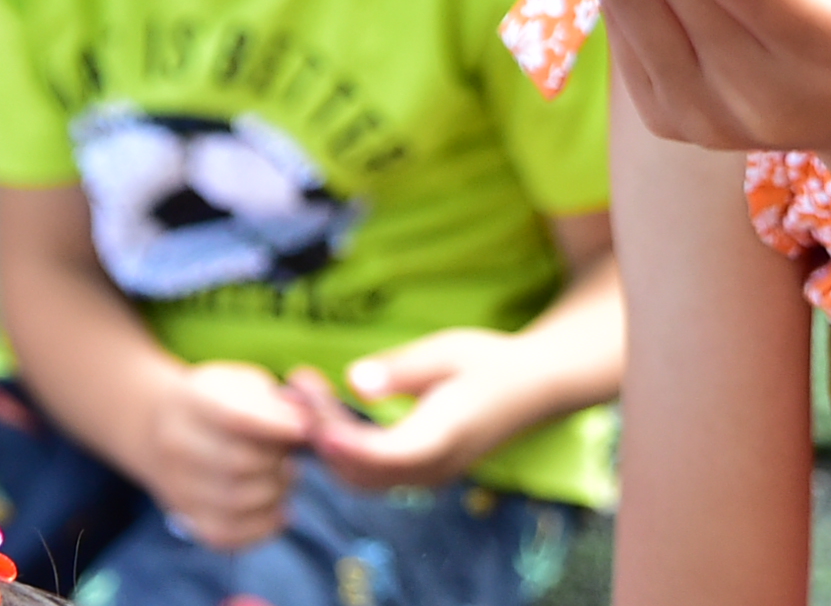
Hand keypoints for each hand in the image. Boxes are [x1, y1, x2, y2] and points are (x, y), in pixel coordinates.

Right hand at [136, 360, 309, 550]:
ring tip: (284, 474)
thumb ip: (279, 401)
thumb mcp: (247, 384)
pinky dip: (262, 526)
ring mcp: (178, 486)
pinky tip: (279, 508)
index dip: (276, 426)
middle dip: (279, 460)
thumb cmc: (223, 400)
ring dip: (276, 491)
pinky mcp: (188, 518)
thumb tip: (312, 427)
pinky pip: (227, 534)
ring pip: (237, 501)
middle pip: (239, 463)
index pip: (235, 418)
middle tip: (291, 453)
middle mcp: (176, 446)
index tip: (304, 428)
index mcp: (192, 401)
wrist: (163, 427)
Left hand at [287, 333, 533, 492]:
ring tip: (305, 397)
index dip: (344, 440)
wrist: (533, 389)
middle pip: (362, 469)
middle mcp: (433, 469)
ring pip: (361, 479)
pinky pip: (371, 477)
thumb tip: (355, 381)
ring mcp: (427, 478)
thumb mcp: (449, 351)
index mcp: (444, 437)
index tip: (310, 412)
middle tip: (297, 385)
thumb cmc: (491, 362)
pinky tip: (328, 417)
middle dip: (322, 432)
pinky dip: (344, 453)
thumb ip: (402, 369)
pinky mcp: (420, 476)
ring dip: (328, 444)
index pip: (385, 453)